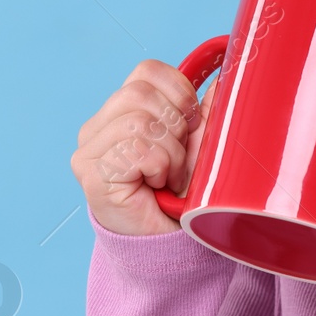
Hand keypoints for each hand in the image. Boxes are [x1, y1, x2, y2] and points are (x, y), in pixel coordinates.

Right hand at [71, 59, 218, 235]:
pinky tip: (157, 186)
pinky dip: (161, 166)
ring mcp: (88, 151)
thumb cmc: (181, 196)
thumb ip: (208, 110)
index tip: (191, 125)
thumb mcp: (200, 144)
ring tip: (169, 176)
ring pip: (139, 120)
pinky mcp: (91, 174)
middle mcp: (95, 128)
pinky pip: (138, 148)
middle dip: (175, 125)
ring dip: (170, 152)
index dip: (179, 91)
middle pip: (140, 92)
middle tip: (178, 158)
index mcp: (118, 112)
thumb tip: (226, 76)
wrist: (169, 244)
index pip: (146, 71)